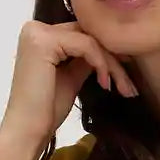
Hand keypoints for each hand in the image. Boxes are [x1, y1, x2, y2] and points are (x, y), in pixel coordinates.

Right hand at [0, 19, 139, 151]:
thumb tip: (108, 50)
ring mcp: (38, 33)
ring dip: (112, 64)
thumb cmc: (47, 111)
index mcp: (40, 36)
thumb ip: (84, 60)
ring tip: (123, 88)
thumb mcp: (71, 78)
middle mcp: (35, 28)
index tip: (126, 73)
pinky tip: (105, 84)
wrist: (28, 131)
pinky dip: (101, 64)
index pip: (81, 34)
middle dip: (114, 58)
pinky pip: (86, 45)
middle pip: (87, 34)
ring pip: (90, 39)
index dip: (107, 51)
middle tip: (130, 84)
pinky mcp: (43, 42)